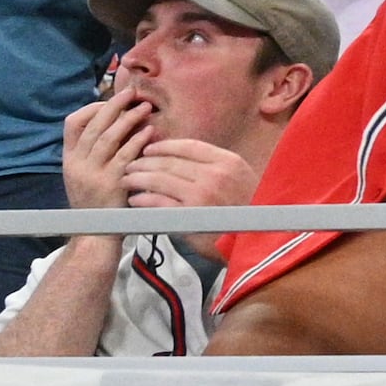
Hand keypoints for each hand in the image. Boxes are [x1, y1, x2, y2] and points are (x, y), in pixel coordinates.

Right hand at [59, 92, 155, 209]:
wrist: (96, 233)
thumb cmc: (97, 200)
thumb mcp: (85, 174)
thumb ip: (94, 150)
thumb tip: (115, 119)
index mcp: (69, 159)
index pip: (72, 124)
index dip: (93, 108)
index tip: (112, 101)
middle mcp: (76, 165)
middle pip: (93, 126)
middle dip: (113, 105)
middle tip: (131, 92)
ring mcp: (91, 174)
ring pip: (107, 138)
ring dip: (128, 119)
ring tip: (145, 107)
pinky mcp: (109, 184)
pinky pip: (124, 156)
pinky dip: (137, 141)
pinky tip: (149, 131)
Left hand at [120, 138, 258, 209]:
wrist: (257, 239)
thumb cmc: (248, 209)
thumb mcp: (240, 178)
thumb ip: (215, 166)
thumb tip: (181, 159)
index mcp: (228, 161)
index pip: (188, 146)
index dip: (164, 146)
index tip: (150, 149)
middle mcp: (214, 175)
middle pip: (169, 161)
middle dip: (144, 162)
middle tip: (130, 165)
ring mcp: (201, 195)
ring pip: (159, 179)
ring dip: (138, 178)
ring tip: (127, 180)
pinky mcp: (188, 216)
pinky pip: (157, 203)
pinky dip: (142, 199)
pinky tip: (134, 199)